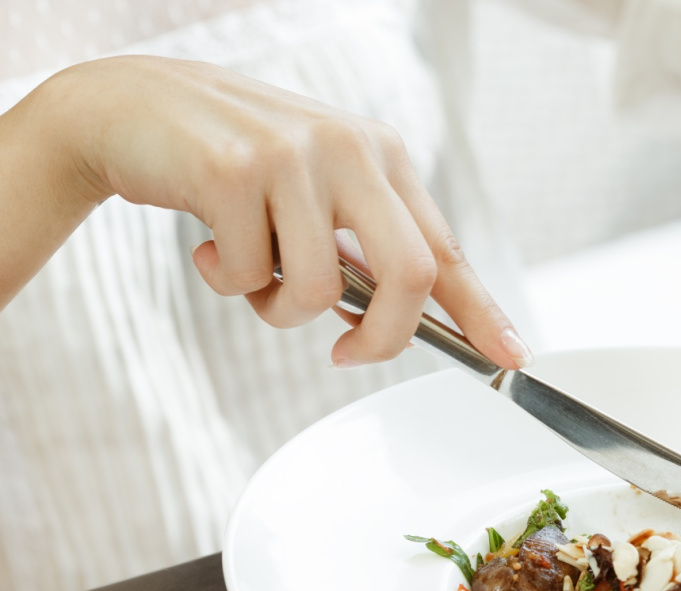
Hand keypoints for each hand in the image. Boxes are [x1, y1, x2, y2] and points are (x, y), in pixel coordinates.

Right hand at [43, 56, 531, 368]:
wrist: (133, 108)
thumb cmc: (234, 166)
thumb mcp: (315, 194)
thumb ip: (358, 249)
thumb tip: (392, 325)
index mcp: (382, 157)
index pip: (445, 248)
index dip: (482, 310)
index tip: (512, 355)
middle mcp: (352, 149)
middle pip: (410, 274)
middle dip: (384, 337)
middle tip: (348, 353)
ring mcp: (296, 156)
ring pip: (320, 291)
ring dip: (279, 309)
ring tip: (249, 270)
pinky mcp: (235, 170)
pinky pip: (251, 276)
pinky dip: (228, 280)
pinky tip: (210, 240)